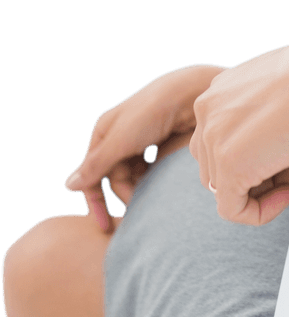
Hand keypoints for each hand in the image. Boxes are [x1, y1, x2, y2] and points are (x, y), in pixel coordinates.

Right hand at [64, 63, 225, 233]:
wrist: (191, 91)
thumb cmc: (152, 112)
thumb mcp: (120, 141)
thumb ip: (96, 165)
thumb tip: (69, 187)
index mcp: (104, 130)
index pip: (92, 172)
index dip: (96, 200)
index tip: (106, 226)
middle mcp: (120, 133)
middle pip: (115, 174)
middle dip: (124, 193)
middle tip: (137, 210)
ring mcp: (141, 135)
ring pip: (134, 171)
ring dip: (140, 186)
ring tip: (151, 199)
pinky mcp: (161, 137)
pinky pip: (151, 164)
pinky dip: (154, 176)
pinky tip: (161, 182)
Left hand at [188, 27, 288, 226]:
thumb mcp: (280, 88)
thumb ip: (263, 114)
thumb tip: (271, 148)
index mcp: (220, 87)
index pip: (218, 134)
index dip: (249, 153)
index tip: (279, 151)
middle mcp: (208, 108)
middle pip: (214, 161)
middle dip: (252, 172)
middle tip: (288, 167)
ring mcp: (214, 138)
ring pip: (224, 186)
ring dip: (258, 188)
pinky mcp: (230, 165)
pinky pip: (233, 209)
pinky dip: (260, 211)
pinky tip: (287, 193)